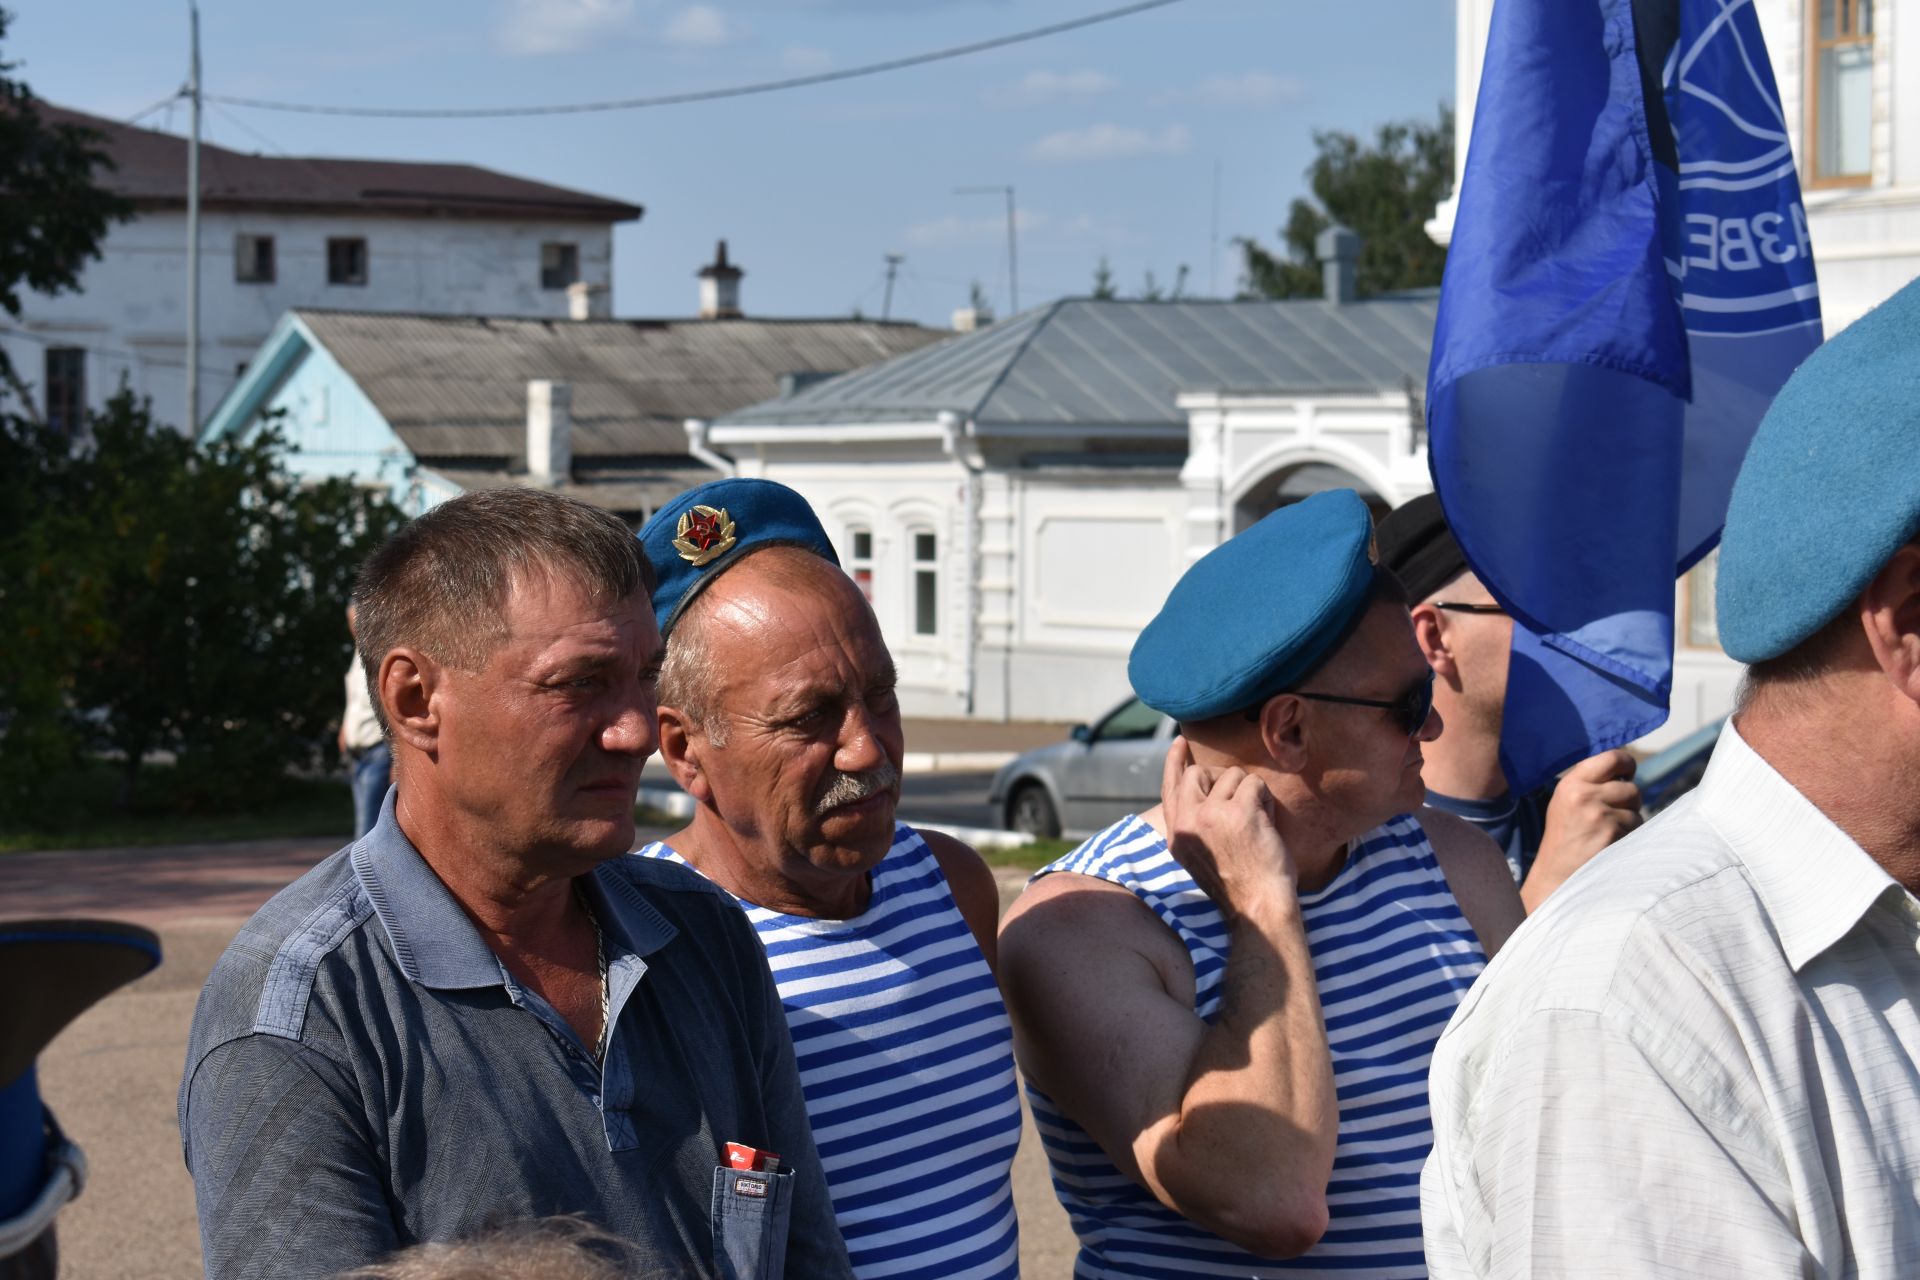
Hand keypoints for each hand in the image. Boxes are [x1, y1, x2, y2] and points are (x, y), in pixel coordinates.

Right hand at [1159, 736, 1296, 925]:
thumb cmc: (1239, 886)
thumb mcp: (1200, 857)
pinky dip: (1266, 801)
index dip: (1175, 762)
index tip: (1180, 743)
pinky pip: (1254, 784)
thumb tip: (1203, 791)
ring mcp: (1210, 815)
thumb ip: (1194, 826)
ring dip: (1250, 794)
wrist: (1258, 908)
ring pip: (1232, 776)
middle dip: (1223, 779)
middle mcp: (1187, 823)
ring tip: (1257, 823)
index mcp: (1176, 836)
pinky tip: (1268, 824)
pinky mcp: (1238, 811)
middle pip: (1199, 773)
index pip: (1169, 788)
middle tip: (1240, 799)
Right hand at [1526, 749, 1640, 906]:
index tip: (1627, 774)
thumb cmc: (1565, 837)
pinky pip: (1636, 827)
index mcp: (1571, 783)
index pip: (1612, 757)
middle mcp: (1584, 795)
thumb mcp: (1567, 802)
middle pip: (1631, 787)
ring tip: (1606, 833)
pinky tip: (1609, 844)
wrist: (1556, 874)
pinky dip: (1628, 836)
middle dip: (1628, 801)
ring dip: (1629, 821)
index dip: (1627, 764)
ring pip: (1636, 809)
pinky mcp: (1612, 833)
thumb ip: (1590, 783)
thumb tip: (1626, 769)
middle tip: (1611, 815)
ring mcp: (1598, 814)